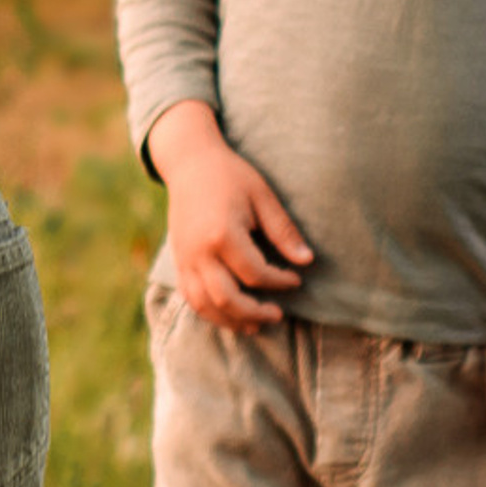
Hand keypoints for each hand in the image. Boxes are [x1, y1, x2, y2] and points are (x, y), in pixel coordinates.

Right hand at [148, 100, 313, 331]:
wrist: (188, 162)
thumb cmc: (230, 176)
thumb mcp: (262, 196)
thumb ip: (283, 231)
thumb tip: (307, 261)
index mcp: (222, 234)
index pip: (256, 273)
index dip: (280, 281)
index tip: (296, 279)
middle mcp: (199, 251)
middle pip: (227, 298)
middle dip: (255, 313)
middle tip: (278, 314)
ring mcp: (185, 257)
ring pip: (204, 304)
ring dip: (230, 320)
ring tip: (254, 324)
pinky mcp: (178, 259)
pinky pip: (189, 296)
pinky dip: (208, 311)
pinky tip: (228, 314)